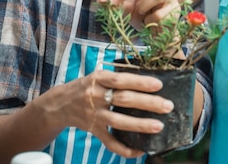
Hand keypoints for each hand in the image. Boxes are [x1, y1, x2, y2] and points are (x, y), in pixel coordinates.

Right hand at [47, 69, 174, 157]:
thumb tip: (148, 82)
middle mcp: (95, 96)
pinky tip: (139, 150)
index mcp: (98, 79)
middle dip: (148, 102)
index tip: (158, 85)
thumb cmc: (87, 87)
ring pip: (119, 121)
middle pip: (124, 99)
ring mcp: (94, 114)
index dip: (139, 82)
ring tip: (158, 126)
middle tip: (167, 106)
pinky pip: (110, 142)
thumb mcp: (98, 76)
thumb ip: (117, 78)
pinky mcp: (94, 130)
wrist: (59, 104)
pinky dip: (124, 148)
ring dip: (140, 124)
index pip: (121, 79)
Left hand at [98, 0, 179, 25]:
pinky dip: (149, 21)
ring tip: (140, 13)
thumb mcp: (127, 6)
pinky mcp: (175, 9)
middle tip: (112, 2)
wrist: (160, 33)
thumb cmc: (142, 16)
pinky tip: (148, 23)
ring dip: (143, 6)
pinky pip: (159, 14)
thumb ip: (117, 0)